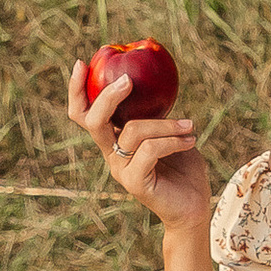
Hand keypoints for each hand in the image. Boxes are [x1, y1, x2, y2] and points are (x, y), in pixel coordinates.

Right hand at [68, 62, 209, 230]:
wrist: (193, 207)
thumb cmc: (184, 166)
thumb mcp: (170, 130)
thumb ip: (157, 110)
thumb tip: (157, 73)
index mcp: (113, 140)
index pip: (84, 114)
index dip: (76, 90)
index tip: (82, 63)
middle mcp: (111, 154)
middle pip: (93, 121)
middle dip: (107, 97)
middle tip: (128, 80)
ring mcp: (121, 170)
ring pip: (133, 132)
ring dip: (165, 124)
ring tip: (189, 125)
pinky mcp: (134, 183)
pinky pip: (150, 150)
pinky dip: (172, 140)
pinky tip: (190, 139)